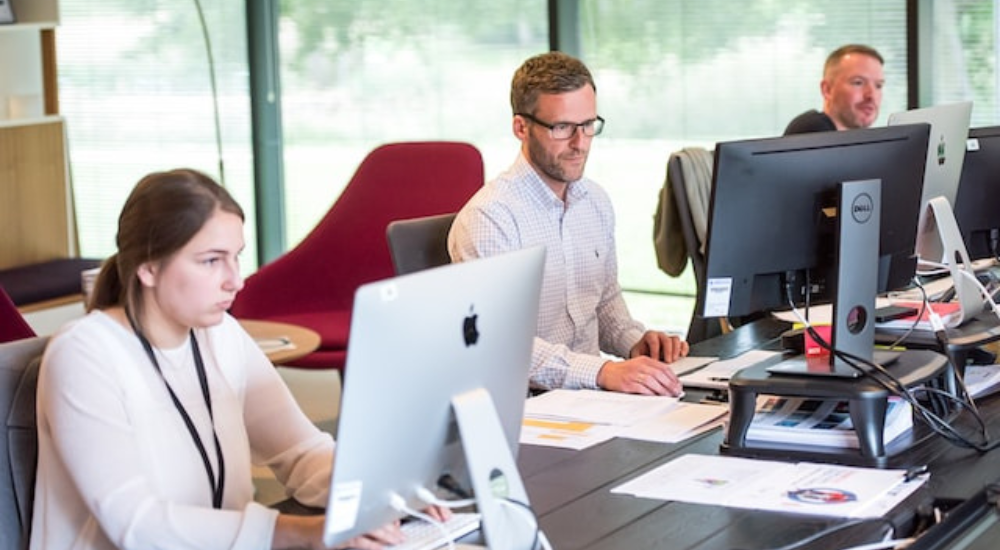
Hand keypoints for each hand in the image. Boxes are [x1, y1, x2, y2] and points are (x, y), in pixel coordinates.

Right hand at [273, 514, 403, 549]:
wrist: (306, 531)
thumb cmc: (328, 528)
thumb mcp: (346, 522)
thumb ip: (363, 524)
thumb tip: (385, 526)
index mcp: (353, 510)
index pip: (375, 512)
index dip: (388, 518)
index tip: (398, 524)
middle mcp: (350, 514)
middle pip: (376, 520)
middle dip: (391, 528)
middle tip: (401, 535)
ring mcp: (345, 525)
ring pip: (370, 529)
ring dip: (386, 535)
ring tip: (396, 539)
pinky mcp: (340, 537)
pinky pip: (359, 540)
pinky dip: (371, 544)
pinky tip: (379, 547)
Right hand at [596, 356, 682, 395]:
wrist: (607, 372)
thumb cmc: (624, 371)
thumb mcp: (639, 365)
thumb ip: (652, 370)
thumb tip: (667, 381)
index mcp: (645, 360)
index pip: (663, 367)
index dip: (673, 377)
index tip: (678, 384)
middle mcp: (640, 365)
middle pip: (659, 375)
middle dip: (670, 385)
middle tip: (676, 392)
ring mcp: (633, 374)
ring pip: (652, 382)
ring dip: (662, 390)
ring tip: (668, 396)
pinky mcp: (628, 383)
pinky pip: (642, 389)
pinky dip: (651, 393)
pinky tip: (656, 397)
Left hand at [629, 330, 688, 362]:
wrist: (644, 353)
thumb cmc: (640, 354)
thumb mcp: (637, 355)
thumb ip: (640, 359)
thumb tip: (643, 367)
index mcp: (650, 336)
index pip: (654, 340)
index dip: (655, 351)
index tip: (655, 361)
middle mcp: (660, 336)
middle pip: (666, 339)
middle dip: (668, 351)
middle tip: (668, 362)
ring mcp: (669, 339)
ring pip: (676, 339)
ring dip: (676, 350)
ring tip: (674, 360)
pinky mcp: (676, 345)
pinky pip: (683, 343)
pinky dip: (684, 349)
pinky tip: (682, 356)